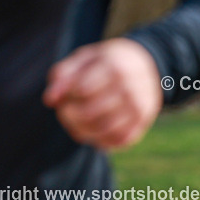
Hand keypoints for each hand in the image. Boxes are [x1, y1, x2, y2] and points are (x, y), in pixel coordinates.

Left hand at [43, 38, 162, 149]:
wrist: (148, 65)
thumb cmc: (108, 62)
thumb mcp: (86, 58)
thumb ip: (64, 74)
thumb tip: (50, 100)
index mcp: (115, 67)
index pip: (81, 90)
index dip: (67, 95)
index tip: (67, 92)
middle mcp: (131, 88)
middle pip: (89, 113)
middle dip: (69, 115)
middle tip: (66, 110)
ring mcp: (139, 107)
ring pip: (101, 131)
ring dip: (81, 130)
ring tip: (77, 121)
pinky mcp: (142, 122)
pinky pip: (116, 141)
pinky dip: (99, 139)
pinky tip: (93, 129)